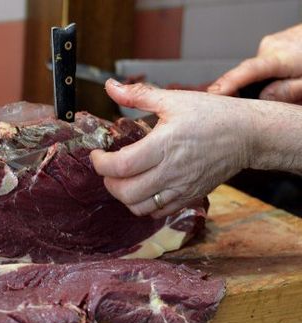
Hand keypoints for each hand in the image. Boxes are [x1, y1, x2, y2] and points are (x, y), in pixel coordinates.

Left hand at [90, 80, 261, 217]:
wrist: (249, 135)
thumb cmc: (213, 115)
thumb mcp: (174, 99)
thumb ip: (138, 95)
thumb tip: (109, 87)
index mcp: (163, 146)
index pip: (120, 167)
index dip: (100, 163)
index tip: (97, 154)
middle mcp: (171, 172)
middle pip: (125, 192)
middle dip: (108, 182)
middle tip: (107, 167)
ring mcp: (181, 188)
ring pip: (139, 207)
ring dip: (124, 196)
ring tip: (123, 179)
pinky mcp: (189, 197)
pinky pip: (158, 212)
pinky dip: (143, 205)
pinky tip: (143, 188)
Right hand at [208, 24, 301, 102]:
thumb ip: (285, 92)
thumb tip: (261, 98)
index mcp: (279, 57)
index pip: (247, 72)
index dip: (228, 84)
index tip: (212, 94)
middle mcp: (269, 47)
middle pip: (249, 75)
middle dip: (250, 91)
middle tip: (256, 108)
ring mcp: (271, 43)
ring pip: (258, 71)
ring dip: (263, 82)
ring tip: (285, 86)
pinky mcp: (275, 42)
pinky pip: (264, 64)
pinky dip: (269, 74)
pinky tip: (285, 77)